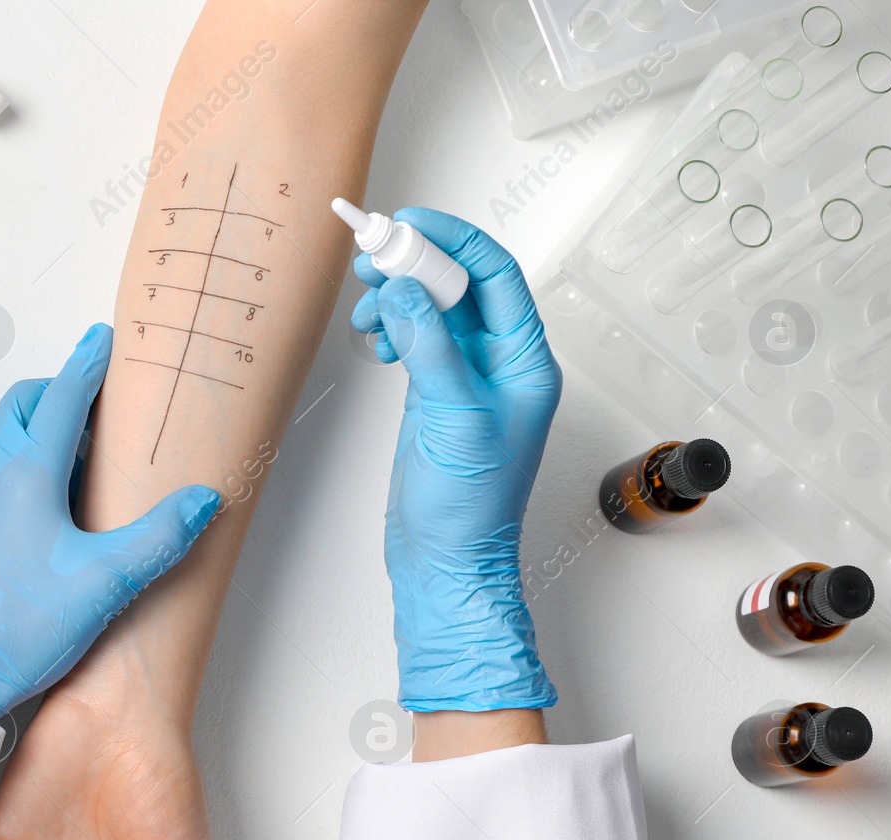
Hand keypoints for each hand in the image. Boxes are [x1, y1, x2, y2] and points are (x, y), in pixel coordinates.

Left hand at [0, 325, 219, 717]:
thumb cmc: (18, 627)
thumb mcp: (104, 582)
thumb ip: (158, 537)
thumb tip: (202, 500)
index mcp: (26, 474)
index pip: (61, 398)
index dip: (87, 366)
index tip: (103, 341)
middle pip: (21, 406)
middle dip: (57, 390)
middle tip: (95, 400)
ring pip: (2, 439)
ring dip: (38, 429)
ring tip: (82, 457)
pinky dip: (20, 464)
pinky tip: (48, 508)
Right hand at [351, 209, 561, 711]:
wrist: (446, 564)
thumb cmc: (468, 509)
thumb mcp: (454, 418)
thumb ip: (431, 347)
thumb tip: (406, 290)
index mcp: (526, 362)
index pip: (495, 276)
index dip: (453, 240)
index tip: (408, 223)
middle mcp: (500, 364)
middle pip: (461, 285)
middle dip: (416, 264)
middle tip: (371, 257)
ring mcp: (466, 378)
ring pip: (432, 309)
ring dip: (396, 297)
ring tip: (365, 308)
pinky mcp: (435, 395)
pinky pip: (415, 338)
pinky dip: (391, 327)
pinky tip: (374, 338)